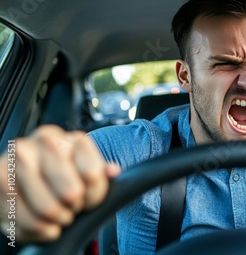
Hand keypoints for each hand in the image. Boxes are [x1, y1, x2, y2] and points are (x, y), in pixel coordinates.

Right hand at [0, 125, 120, 241]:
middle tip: (71, 209)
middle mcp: (46, 141)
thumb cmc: (62, 176)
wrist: (26, 176)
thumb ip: (101, 172)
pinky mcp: (0, 177)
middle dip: (74, 209)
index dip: (94, 196)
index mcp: (74, 139)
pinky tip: (42, 222)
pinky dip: (38, 228)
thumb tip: (113, 171)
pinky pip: (25, 218)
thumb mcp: (86, 172)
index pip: (93, 175)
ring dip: (57, 220)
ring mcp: (20, 156)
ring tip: (57, 216)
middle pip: (71, 193)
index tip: (88, 199)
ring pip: (49, 208)